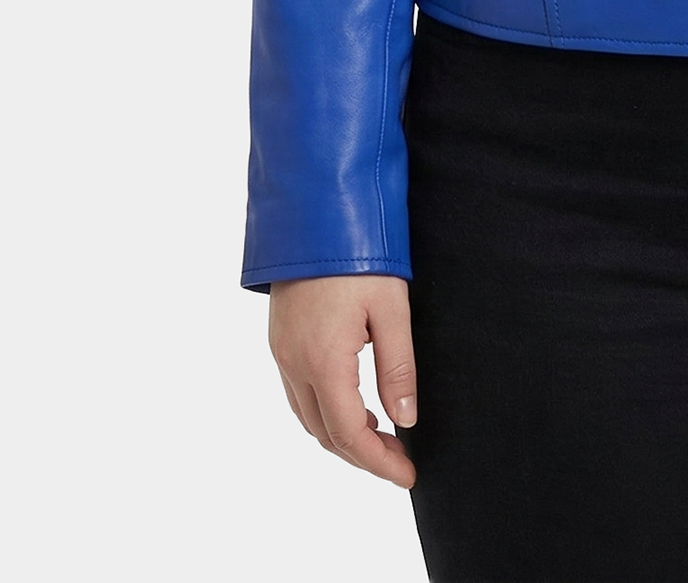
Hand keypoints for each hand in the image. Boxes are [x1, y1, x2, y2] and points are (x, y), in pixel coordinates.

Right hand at [268, 274, 418, 487]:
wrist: (314, 211)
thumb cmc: (359, 254)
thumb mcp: (392, 309)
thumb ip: (398, 369)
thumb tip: (405, 420)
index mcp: (323, 362)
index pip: (349, 433)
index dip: (378, 461)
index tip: (407, 475)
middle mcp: (293, 363)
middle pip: (323, 433)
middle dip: (360, 455)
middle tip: (398, 461)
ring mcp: (281, 351)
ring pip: (307, 415)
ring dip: (340, 434)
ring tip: (380, 437)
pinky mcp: (280, 337)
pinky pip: (298, 392)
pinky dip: (324, 410)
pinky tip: (352, 402)